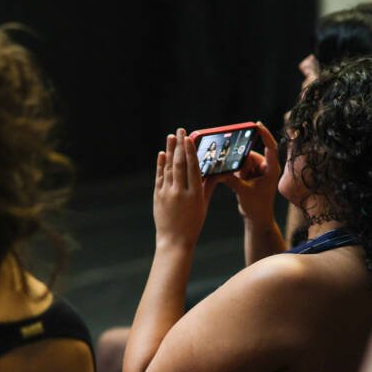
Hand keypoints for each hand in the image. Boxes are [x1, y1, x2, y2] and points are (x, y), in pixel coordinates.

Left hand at [153, 128, 217, 248]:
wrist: (174, 241)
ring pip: (168, 168)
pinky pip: (159, 177)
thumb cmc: (193, 224)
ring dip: (170, 151)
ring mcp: (167, 194)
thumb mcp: (203, 206)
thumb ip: (207, 187)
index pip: (192, 168)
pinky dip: (160, 165)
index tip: (189, 138)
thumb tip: (214, 171)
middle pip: (180, 164)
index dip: (190, 151)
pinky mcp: (157, 196)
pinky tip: (162, 154)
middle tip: (180, 130)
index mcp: (195, 194)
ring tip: (171, 137)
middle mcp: (180, 192)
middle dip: (179, 145)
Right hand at [215, 122, 280, 223]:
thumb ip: (232, 179)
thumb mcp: (243, 192)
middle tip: (238, 172)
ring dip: (237, 169)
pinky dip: (234, 171)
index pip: (271, 147)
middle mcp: (266, 167)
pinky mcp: (250, 175)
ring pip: (243, 161)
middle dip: (241, 162)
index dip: (265, 134)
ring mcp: (258, 171)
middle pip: (250, 154)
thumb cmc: (257, 207)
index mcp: (271, 169)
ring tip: (238, 180)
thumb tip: (219, 170)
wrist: (257, 218)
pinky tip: (231, 178)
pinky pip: (240, 167)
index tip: (257, 125)